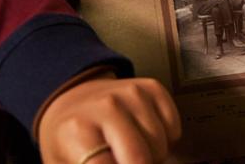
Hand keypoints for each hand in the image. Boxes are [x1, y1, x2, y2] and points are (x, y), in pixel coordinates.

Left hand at [38, 74, 179, 163]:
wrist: (74, 101)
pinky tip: (145, 139)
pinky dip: (164, 141)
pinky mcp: (152, 87)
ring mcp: (133, 93)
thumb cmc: (70, 140)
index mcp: (78, 130)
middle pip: (141, 158)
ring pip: (160, 145)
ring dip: (152, 158)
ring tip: (132, 155)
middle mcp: (107, 106)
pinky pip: (173, 128)